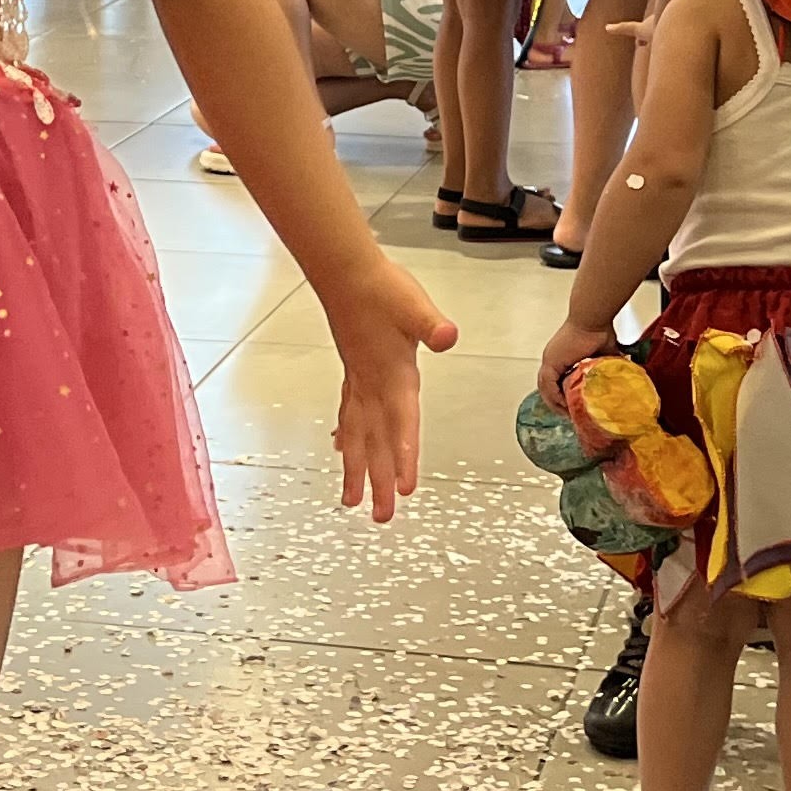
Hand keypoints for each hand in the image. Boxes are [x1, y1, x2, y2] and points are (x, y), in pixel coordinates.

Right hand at [324, 257, 451, 523]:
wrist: (346, 272)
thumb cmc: (382, 288)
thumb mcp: (414, 304)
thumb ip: (430, 324)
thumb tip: (448, 336)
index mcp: (392, 376)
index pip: (400, 423)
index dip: (403, 456)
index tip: (404, 489)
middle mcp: (373, 386)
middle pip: (376, 442)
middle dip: (378, 481)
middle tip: (381, 517)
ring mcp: (359, 382)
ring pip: (357, 436)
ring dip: (357, 469)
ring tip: (351, 502)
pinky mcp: (353, 372)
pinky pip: (348, 414)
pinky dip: (347, 437)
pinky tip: (341, 449)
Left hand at [536, 309, 621, 414]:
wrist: (593, 319)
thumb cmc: (600, 329)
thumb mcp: (607, 353)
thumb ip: (611, 364)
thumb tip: (628, 371)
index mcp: (562, 356)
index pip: (556, 381)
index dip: (562, 395)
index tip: (573, 407)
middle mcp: (552, 358)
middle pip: (547, 386)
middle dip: (556, 402)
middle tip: (568, 415)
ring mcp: (550, 359)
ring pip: (545, 387)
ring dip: (554, 402)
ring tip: (567, 414)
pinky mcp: (551, 361)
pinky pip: (548, 384)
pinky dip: (554, 396)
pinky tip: (564, 406)